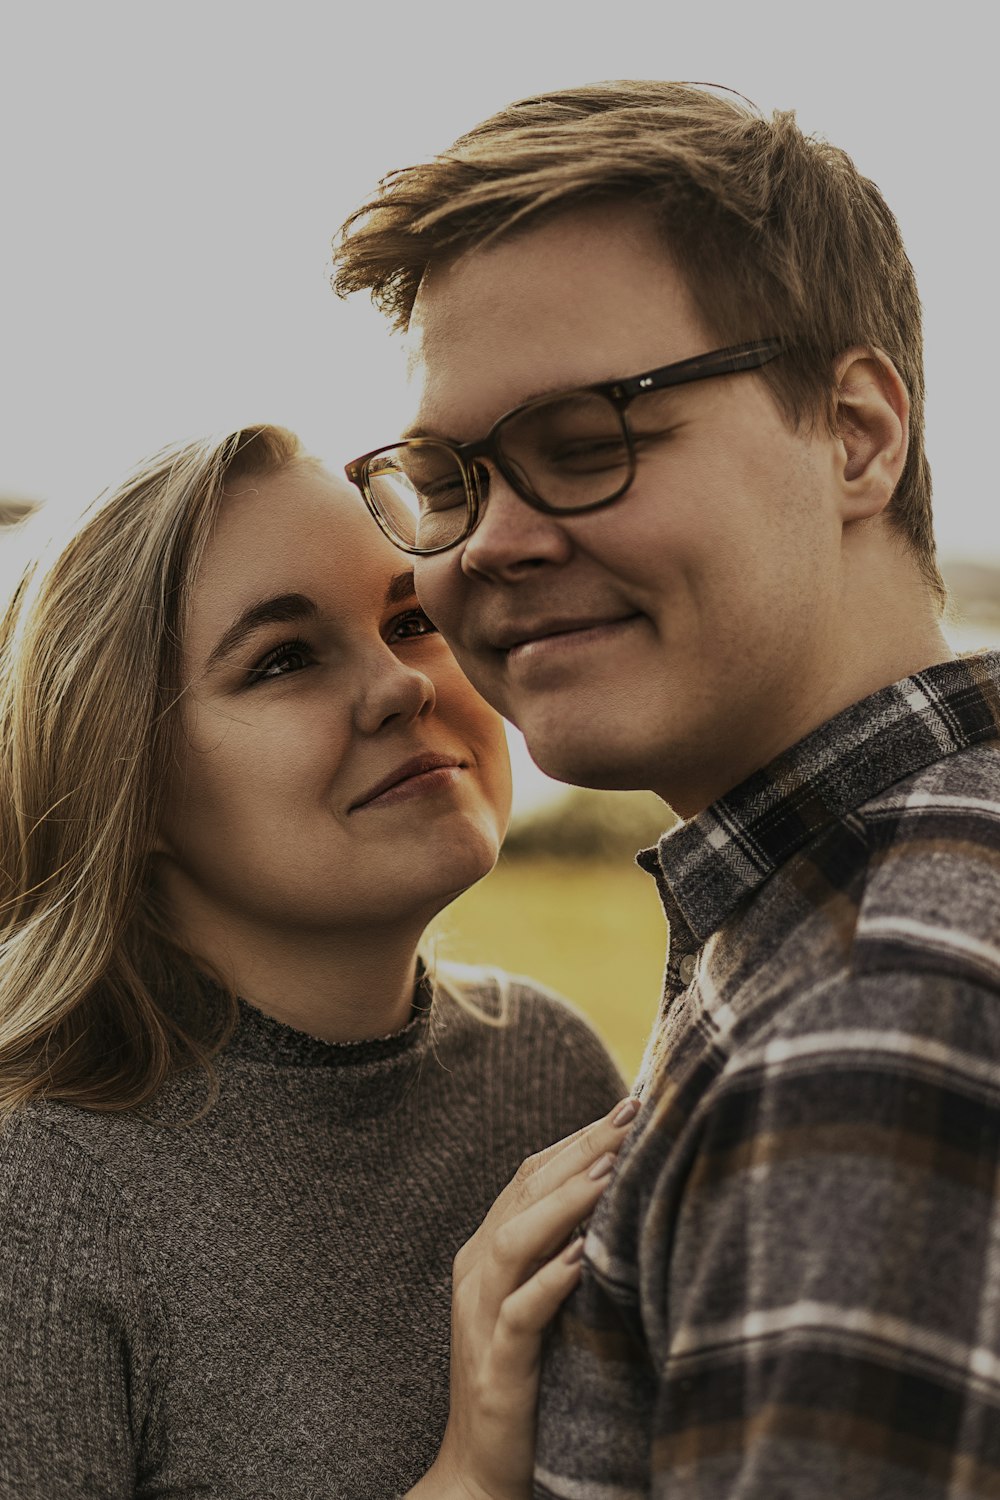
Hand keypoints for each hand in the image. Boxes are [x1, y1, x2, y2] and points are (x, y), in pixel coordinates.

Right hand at [408, 1096, 639, 1499]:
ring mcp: (482, 1319)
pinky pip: (519, 1314)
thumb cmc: (526, 1378)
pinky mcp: (498, 1367)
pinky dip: (548, 1283)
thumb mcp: (540, 1300)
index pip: (530, 1175)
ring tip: (609, 1172)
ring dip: (562, 1203)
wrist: (482, 1470)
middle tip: (630, 1115)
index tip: (628, 1105)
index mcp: (487, 1251)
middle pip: (525, 1193)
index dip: (576, 1138)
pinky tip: (580, 1260)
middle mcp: (478, 1273)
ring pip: (514, 1241)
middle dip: (580, 1151)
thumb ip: (561, 1248)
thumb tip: (618, 1190)